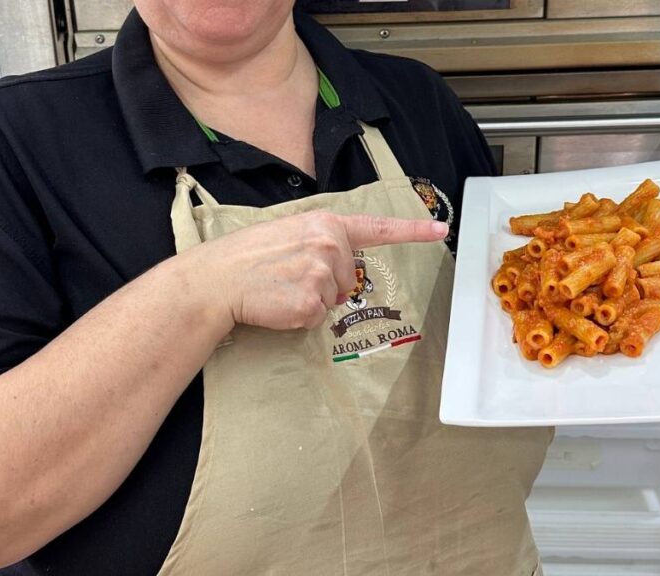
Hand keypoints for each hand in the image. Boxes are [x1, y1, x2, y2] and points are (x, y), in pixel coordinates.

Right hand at [194, 211, 447, 330]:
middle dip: (325, 283)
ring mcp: (321, 275)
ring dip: (311, 299)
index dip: (413, 230)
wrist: (219, 277)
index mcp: (326, 223)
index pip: (378, 228)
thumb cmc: (250, 256)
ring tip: (280, 286)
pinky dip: (300, 316)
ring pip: (334, 299)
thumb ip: (323, 242)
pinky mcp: (310, 304)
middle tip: (288, 274)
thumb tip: (342, 271)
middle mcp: (329, 245)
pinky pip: (318, 317)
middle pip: (349, 278)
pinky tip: (278, 302)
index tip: (441, 229)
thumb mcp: (290, 231)